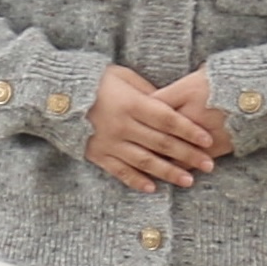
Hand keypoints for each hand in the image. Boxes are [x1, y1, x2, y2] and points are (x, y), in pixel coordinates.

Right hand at [85, 65, 231, 192]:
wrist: (58, 97)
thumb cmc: (95, 81)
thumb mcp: (123, 76)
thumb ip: (147, 91)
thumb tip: (169, 104)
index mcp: (131, 104)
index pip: (167, 119)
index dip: (189, 130)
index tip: (207, 140)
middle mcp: (123, 125)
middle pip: (161, 143)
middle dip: (187, 155)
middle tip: (208, 165)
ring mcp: (110, 143)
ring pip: (144, 161)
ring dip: (168, 172)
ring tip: (188, 181)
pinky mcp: (98, 155)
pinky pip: (120, 171)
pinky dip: (136, 180)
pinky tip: (152, 188)